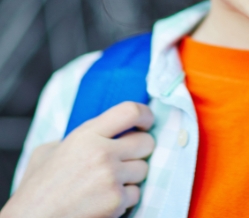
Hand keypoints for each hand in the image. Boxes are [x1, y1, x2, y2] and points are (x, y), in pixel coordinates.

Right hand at [1, 102, 154, 217]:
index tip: (146, 122)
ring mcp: (111, 178)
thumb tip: (104, 129)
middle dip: (140, 150)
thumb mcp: (51, 149)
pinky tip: (105, 199)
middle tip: (127, 157)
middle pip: (146, 142)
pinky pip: (136, 194)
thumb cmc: (37, 188)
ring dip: (131, 176)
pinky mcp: (116, 202)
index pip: (130, 111)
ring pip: (144, 169)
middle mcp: (102, 152)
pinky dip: (125, 199)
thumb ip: (80, 136)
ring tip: (109, 182)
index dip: (145, 114)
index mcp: (86, 134)